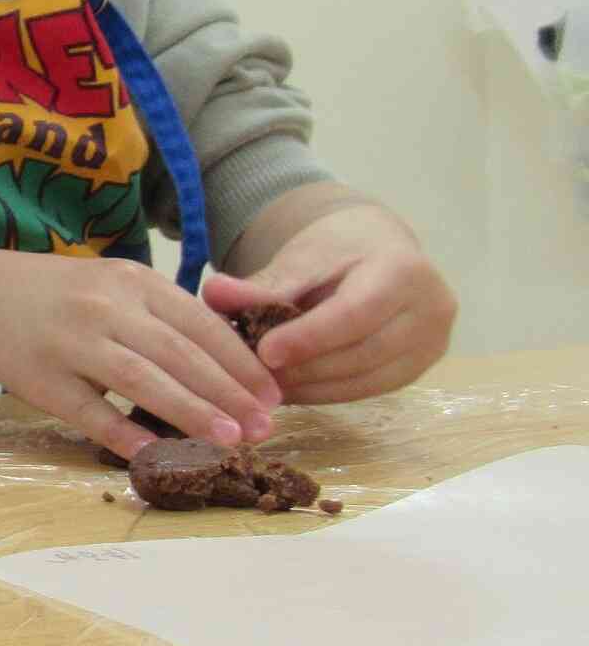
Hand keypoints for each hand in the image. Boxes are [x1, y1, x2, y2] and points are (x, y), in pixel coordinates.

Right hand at [0, 253, 280, 459]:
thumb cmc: (65, 299)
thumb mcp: (118, 287)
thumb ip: (167, 316)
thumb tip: (238, 367)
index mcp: (133, 283)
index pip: (200, 324)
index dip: (242, 363)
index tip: (274, 396)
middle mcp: (105, 307)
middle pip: (179, 353)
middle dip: (228, 393)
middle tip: (264, 427)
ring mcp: (72, 342)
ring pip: (141, 379)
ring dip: (190, 412)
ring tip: (228, 440)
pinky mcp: (43, 379)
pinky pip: (91, 411)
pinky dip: (126, 432)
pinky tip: (157, 452)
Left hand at [204, 203, 455, 403]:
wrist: (377, 252)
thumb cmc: (337, 252)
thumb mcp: (301, 260)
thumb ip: (261, 284)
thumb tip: (212, 294)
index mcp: (405, 271)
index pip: (355, 313)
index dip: (309, 337)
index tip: (264, 352)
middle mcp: (431, 309)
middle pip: (361, 353)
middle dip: (304, 368)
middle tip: (252, 376)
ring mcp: (432, 344)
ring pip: (365, 380)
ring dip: (310, 387)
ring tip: (263, 385)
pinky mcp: (420, 369)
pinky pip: (368, 390)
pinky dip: (325, 393)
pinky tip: (290, 389)